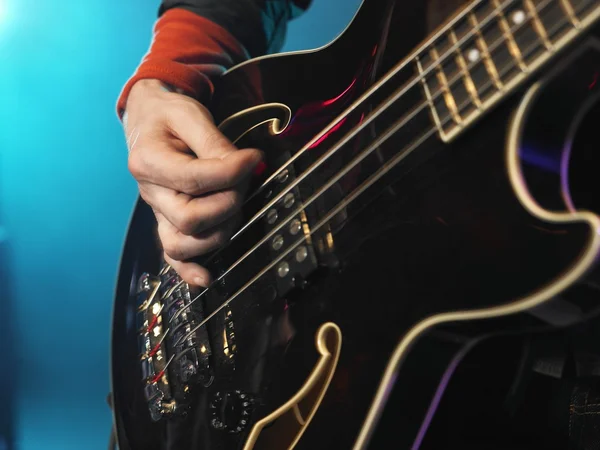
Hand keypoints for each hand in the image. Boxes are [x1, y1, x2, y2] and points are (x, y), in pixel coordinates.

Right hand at [123, 79, 261, 286]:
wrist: (150, 119)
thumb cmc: (170, 116)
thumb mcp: (191, 115)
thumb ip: (215, 143)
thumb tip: (242, 167)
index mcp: (148, 161)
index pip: (195, 179)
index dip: (231, 172)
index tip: (255, 157)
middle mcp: (149, 192)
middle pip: (190, 218)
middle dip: (228, 202)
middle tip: (244, 181)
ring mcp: (157, 212)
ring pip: (184, 243)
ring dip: (220, 230)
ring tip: (235, 205)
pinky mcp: (167, 222)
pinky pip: (172, 255)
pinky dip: (189, 269)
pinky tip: (207, 277)